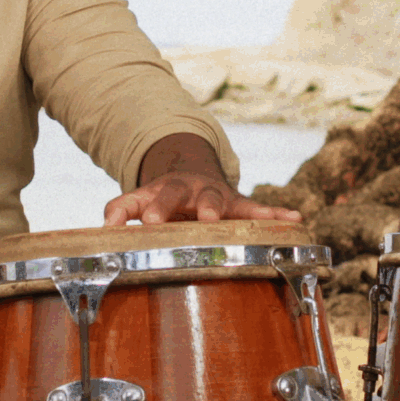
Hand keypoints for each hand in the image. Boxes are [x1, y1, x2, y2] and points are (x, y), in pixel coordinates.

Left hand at [103, 132, 303, 225]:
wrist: (193, 171)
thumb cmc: (163, 198)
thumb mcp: (138, 200)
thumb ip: (120, 210)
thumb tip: (105, 229)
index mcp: (160, 191)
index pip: (145, 198)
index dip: (142, 210)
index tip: (141, 223)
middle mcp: (187, 190)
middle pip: (178, 195)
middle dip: (176, 207)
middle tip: (179, 220)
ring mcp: (214, 196)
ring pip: (218, 201)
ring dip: (222, 209)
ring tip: (224, 217)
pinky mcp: (239, 204)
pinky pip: (258, 210)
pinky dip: (276, 214)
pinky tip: (295, 218)